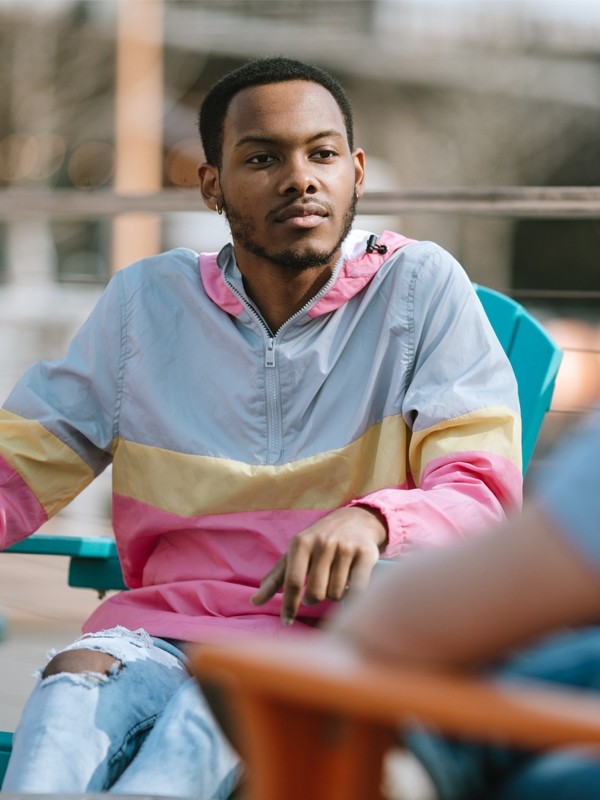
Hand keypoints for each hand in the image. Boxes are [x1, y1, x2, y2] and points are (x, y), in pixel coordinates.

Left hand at [250, 506, 386, 625]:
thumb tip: (254, 601)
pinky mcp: (366, 554)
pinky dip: (351, 595)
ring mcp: (346, 548)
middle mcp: (323, 543)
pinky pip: (357, 590)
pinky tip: (348, 586)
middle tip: (315, 592)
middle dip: (313, 599)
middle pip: (315, 594)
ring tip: (334, 583)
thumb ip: (275, 578)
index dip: (289, 606)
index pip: (292, 582)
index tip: (286, 622)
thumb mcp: (294, 554)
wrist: (355, 520)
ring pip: (335, 594)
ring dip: (333, 595)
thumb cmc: (318, 542)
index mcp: (301, 543)